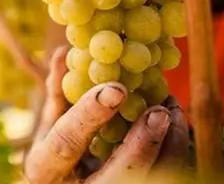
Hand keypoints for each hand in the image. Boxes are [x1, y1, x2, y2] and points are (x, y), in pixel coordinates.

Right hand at [23, 47, 190, 182]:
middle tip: (161, 111)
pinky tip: (178, 129)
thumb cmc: (54, 156)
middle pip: (117, 174)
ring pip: (147, 181)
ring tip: (173, 111)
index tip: (116, 89)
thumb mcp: (48, 127)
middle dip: (144, 143)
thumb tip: (63, 53)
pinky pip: (162, 180)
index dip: (90, 115)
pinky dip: (176, 155)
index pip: (66, 142)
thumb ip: (57, 94)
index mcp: (45, 168)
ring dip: (170, 147)